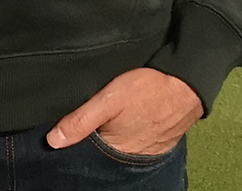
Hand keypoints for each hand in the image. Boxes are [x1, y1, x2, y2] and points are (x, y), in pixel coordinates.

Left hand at [46, 68, 202, 155]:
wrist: (188, 83)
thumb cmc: (149, 89)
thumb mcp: (109, 99)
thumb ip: (81, 120)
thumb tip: (53, 141)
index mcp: (116, 150)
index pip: (88, 153)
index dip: (78, 142)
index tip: (70, 130)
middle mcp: (131, 157)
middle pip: (104, 152)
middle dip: (96, 140)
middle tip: (97, 119)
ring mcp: (147, 151)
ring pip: (120, 148)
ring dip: (114, 136)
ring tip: (112, 118)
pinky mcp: (159, 143)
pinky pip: (138, 143)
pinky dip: (131, 135)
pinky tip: (130, 121)